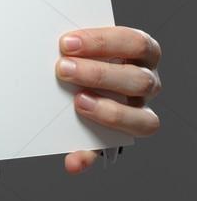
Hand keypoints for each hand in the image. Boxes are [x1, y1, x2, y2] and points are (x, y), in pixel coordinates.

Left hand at [55, 26, 161, 172]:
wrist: (81, 73)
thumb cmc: (83, 51)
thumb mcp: (84, 42)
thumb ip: (75, 44)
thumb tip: (53, 43)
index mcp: (141, 52)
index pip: (135, 43)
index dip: (102, 42)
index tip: (67, 43)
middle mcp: (146, 82)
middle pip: (139, 80)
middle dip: (99, 75)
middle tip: (63, 69)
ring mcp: (138, 111)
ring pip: (142, 120)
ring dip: (108, 113)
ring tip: (77, 103)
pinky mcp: (118, 137)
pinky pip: (109, 152)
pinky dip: (88, 156)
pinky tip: (72, 159)